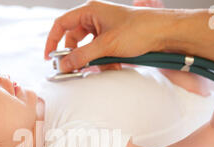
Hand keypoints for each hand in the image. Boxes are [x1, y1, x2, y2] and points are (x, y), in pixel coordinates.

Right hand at [44, 0, 164, 72]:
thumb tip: (64, 65)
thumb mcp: (106, 45)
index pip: (61, 24)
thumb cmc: (138, 30)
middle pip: (74, 38)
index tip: (49, 58)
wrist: (164, 33)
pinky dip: (102, 60)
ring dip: (91, 60)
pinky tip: (111, 66)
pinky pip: (99, 50)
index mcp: (90, 10)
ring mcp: (104, 27)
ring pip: (87, 47)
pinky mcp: (112, 37)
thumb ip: (82, 56)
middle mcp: (95, 17)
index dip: (52, 41)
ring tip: (100, 68)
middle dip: (75, 55)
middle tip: (73, 69)